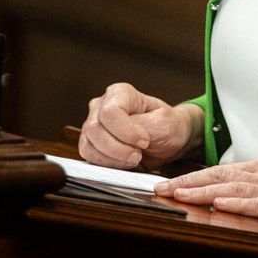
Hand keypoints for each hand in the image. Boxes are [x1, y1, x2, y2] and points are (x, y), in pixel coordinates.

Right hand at [79, 82, 202, 169]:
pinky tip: (123, 162)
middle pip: (95, 129)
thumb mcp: (163, 123)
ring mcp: (94, 124)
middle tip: (138, 154)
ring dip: (112, 158)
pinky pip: (89, 156)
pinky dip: (107, 164)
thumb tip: (124, 132)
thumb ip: (143, 125)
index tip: (144, 141)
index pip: (110, 112)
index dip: (125, 131)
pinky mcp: (91, 142)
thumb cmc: (167, 126)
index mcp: (120, 93)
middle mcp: (102, 105)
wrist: (168, 140)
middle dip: (118, 149)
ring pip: (89, 145)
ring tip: (133, 158)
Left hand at [153, 158, 257, 229]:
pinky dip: (241, 202)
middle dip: (187, 182)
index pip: (220, 172)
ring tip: (179, 194)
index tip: (166, 183)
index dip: (191, 178)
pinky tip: (222, 203)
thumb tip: (230, 195)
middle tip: (158, 188)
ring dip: (204, 190)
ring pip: (234, 188)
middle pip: (219, 177)